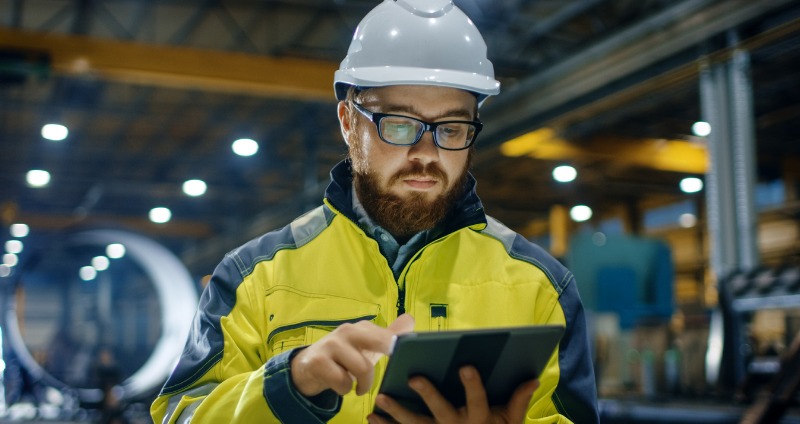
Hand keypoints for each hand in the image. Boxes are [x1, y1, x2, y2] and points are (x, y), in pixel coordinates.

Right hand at [291, 314, 414, 395]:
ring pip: (363, 368)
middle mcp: (348, 331)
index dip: (399, 346)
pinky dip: (345, 389)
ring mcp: (332, 344)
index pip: (388, 335)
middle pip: (379, 342)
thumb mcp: (367, 347)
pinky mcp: (318, 361)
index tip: (404, 356)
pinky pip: (343, 381)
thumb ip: (388, 335)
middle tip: (388, 372)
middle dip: (389, 354)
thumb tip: (410, 319)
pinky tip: (340, 385)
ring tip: (358, 387)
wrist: (308, 366)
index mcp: (362, 328)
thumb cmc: (344, 357)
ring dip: (363, 384)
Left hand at [368, 366, 538, 423]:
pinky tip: (371, 417)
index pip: (478, 400)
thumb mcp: (511, 423)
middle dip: (428, 395)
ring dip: (397, 412)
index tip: (465, 366)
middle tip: (414, 377)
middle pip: (442, 412)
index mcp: (480, 419)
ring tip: (381, 397)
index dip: (473, 385)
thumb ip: (519, 401)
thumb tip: (532, 378)